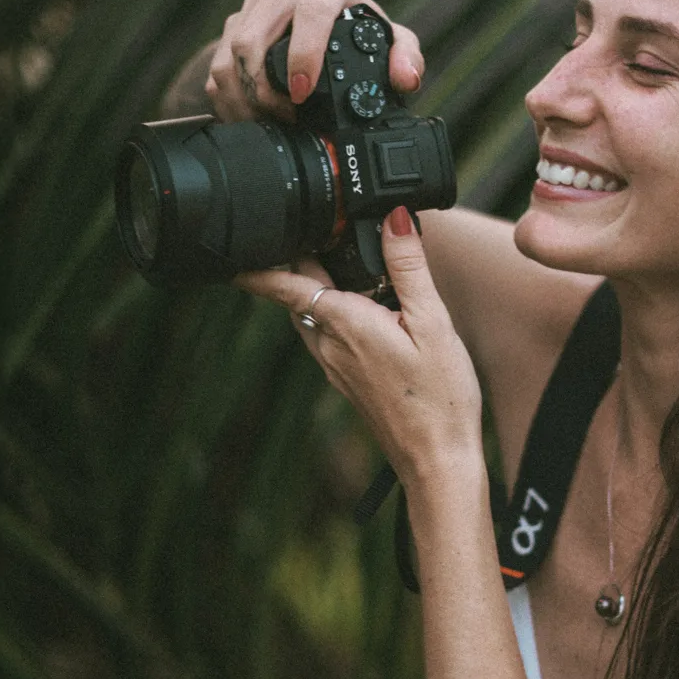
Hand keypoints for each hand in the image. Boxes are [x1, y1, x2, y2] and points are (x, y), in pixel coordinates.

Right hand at [205, 0, 424, 122]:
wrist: (317, 27)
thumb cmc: (356, 33)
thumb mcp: (388, 43)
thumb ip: (406, 56)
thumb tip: (405, 78)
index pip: (310, 11)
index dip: (303, 55)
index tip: (303, 92)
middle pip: (254, 36)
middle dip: (264, 87)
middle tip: (284, 118)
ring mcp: (255, 3)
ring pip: (230, 53)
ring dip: (244, 97)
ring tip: (266, 123)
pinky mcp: (233, 23)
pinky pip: (217, 65)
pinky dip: (229, 99)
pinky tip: (248, 117)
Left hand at [233, 209, 481, 492]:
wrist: (436, 460)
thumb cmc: (440, 398)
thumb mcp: (433, 323)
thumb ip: (409, 267)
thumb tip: (392, 218)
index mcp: (345, 323)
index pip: (284, 284)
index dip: (258, 263)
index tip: (238, 243)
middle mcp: (329, 345)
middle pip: (298, 292)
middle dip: (298, 259)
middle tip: (308, 227)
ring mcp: (334, 365)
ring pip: (311, 314)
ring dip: (315, 284)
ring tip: (333, 255)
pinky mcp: (346, 380)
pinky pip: (327, 334)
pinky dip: (332, 310)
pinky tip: (361, 305)